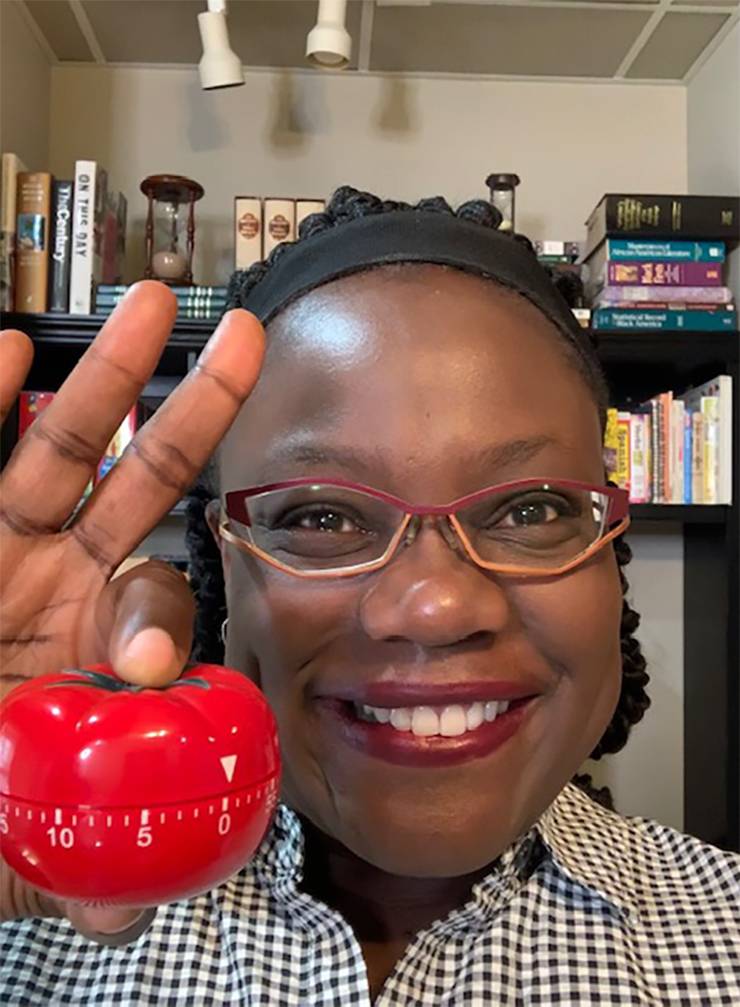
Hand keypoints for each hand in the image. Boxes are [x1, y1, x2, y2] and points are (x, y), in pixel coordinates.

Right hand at [0, 282, 264, 940]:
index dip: (156, 622)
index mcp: (92, 647)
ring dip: (103, 379)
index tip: (139, 667)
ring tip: (144, 308)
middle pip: (140, 481)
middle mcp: (56, 579)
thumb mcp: (14, 842)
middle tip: (247, 341)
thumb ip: (75, 870)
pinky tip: (4, 349)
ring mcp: (1, 547)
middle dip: (193, 411)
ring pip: (59, 448)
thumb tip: (130, 914)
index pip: (155, 605)